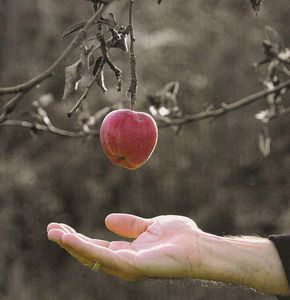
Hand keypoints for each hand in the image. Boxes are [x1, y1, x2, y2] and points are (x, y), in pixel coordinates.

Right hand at [47, 214, 201, 280]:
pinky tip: (72, 239)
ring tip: (55, 233)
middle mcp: (124, 263)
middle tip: (51, 230)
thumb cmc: (179, 237)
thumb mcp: (148, 226)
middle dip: (70, 242)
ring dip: (72, 245)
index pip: (97, 247)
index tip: (62, 227)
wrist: (198, 245)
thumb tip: (106, 220)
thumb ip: (130, 225)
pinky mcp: (134, 267)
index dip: (79, 238)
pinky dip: (87, 249)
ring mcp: (128, 267)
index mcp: (128, 253)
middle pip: (91, 253)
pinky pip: (105, 258)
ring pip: (93, 257)